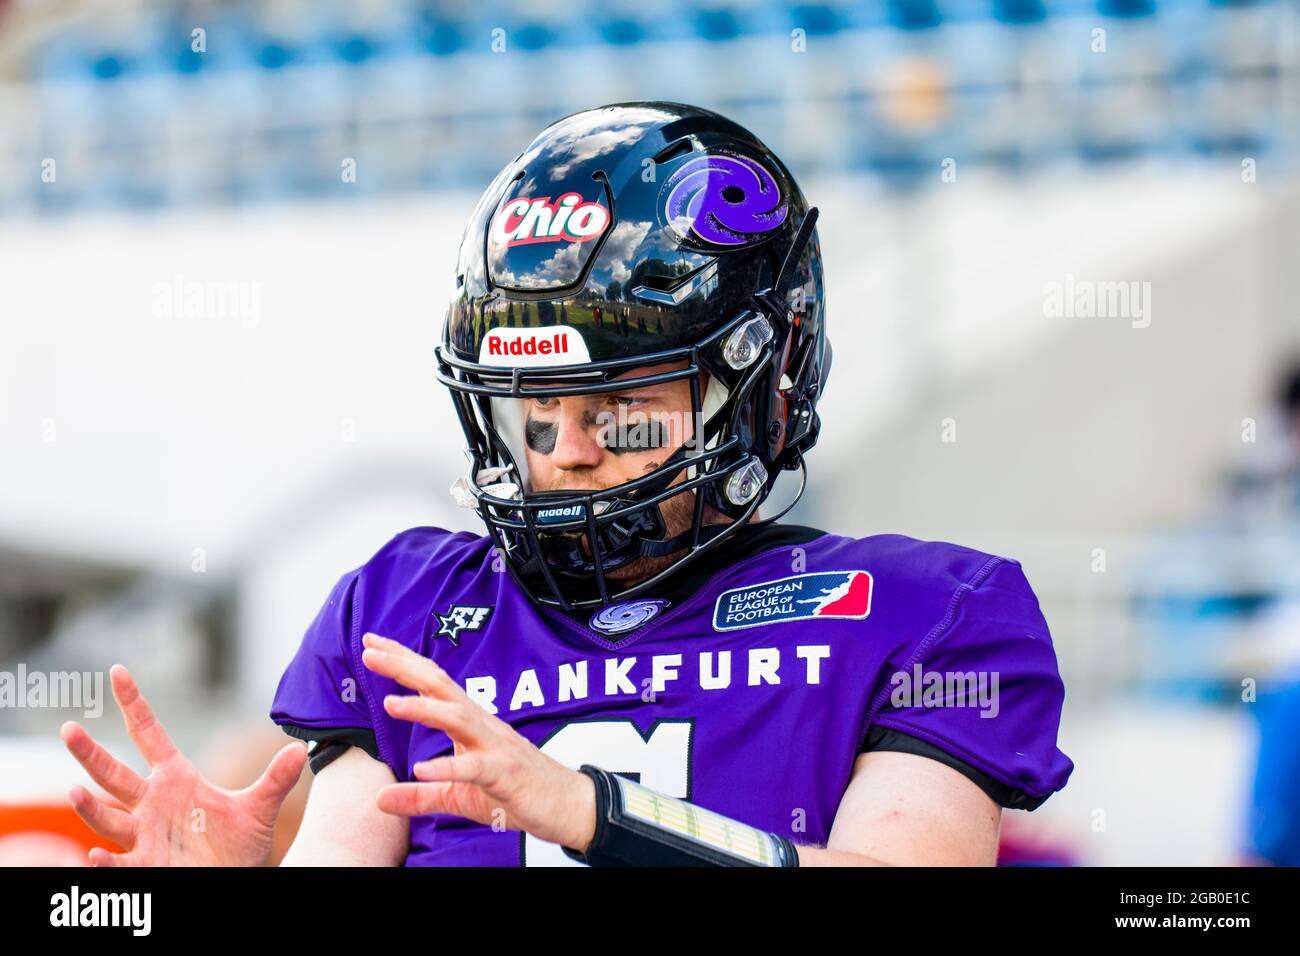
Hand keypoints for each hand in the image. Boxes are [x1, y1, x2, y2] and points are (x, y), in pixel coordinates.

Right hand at [61, 664, 306, 865]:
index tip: (118, 671)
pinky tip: (94, 856)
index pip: (149, 734)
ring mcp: (143, 835)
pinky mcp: (144, 867)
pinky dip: (106, 861)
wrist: (231, 881)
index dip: (134, 703)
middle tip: (68, 728)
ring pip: (108, 818)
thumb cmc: (236, 846)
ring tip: (75, 791)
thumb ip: (275, 780)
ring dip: (90, 807)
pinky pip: (120, 863)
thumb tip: (300, 751)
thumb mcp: (260, 810)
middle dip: (90, 753)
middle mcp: (151, 803)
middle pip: (113, 773)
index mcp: (174, 779)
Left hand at [361, 633, 596, 851]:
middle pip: (441, 688)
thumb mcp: (459, 795)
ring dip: (424, 709)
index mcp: (469, 723)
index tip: (372, 644)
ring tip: (390, 704)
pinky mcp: (504, 775)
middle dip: (406, 668)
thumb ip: (420, 795)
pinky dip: (449, 766)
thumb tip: (379, 799)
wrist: (567, 805)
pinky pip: (475, 769)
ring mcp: (495, 747)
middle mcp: (481, 726)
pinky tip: (423, 768)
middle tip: (371, 651)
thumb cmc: (516, 790)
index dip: (403, 662)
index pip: (433, 684)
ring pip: (458, 719)